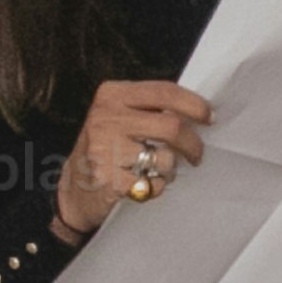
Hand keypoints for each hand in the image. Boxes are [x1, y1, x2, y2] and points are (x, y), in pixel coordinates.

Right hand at [57, 79, 210, 239]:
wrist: (72, 190)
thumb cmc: (105, 150)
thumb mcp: (119, 117)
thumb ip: (149, 109)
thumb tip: (198, 112)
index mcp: (111, 95)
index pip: (164, 92)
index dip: (194, 104)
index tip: (208, 117)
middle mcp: (105, 118)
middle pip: (171, 126)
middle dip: (192, 144)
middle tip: (196, 155)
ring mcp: (104, 149)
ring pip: (166, 158)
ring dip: (171, 169)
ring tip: (158, 171)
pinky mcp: (108, 179)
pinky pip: (154, 183)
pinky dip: (157, 187)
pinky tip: (143, 185)